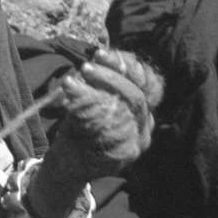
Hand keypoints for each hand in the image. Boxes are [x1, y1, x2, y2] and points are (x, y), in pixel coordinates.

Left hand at [55, 47, 161, 181]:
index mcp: (143, 109)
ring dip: (96, 91)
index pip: (149, 83)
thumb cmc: (80, 127)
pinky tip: (70, 93)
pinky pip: (106, 127)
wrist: (68, 164)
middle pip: (137, 96)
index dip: (128, 65)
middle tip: (86, 67)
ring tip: (73, 80)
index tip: (101, 54)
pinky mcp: (121, 155)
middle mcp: (144, 126)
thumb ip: (102, 83)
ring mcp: (135, 143)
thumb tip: (101, 55)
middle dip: (111, 76)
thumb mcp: (94, 100)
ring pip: (123, 110)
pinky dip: (86, 106)